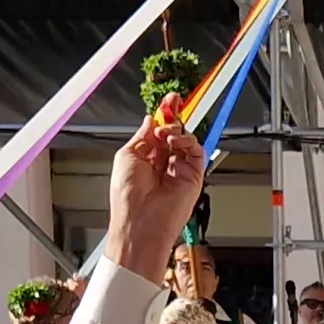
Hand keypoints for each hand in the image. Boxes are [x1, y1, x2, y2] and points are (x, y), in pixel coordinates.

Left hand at [105, 118, 209, 274]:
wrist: (141, 222)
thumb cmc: (128, 198)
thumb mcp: (127, 155)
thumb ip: (142, 135)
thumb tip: (151, 119)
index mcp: (145, 157)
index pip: (158, 130)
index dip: (163, 114)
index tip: (169, 101)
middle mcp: (163, 162)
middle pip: (173, 131)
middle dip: (173, 117)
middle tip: (173, 106)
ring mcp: (179, 169)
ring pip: (185, 138)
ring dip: (176, 130)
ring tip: (166, 136)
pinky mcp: (193, 175)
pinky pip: (196, 150)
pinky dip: (187, 141)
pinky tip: (175, 143)